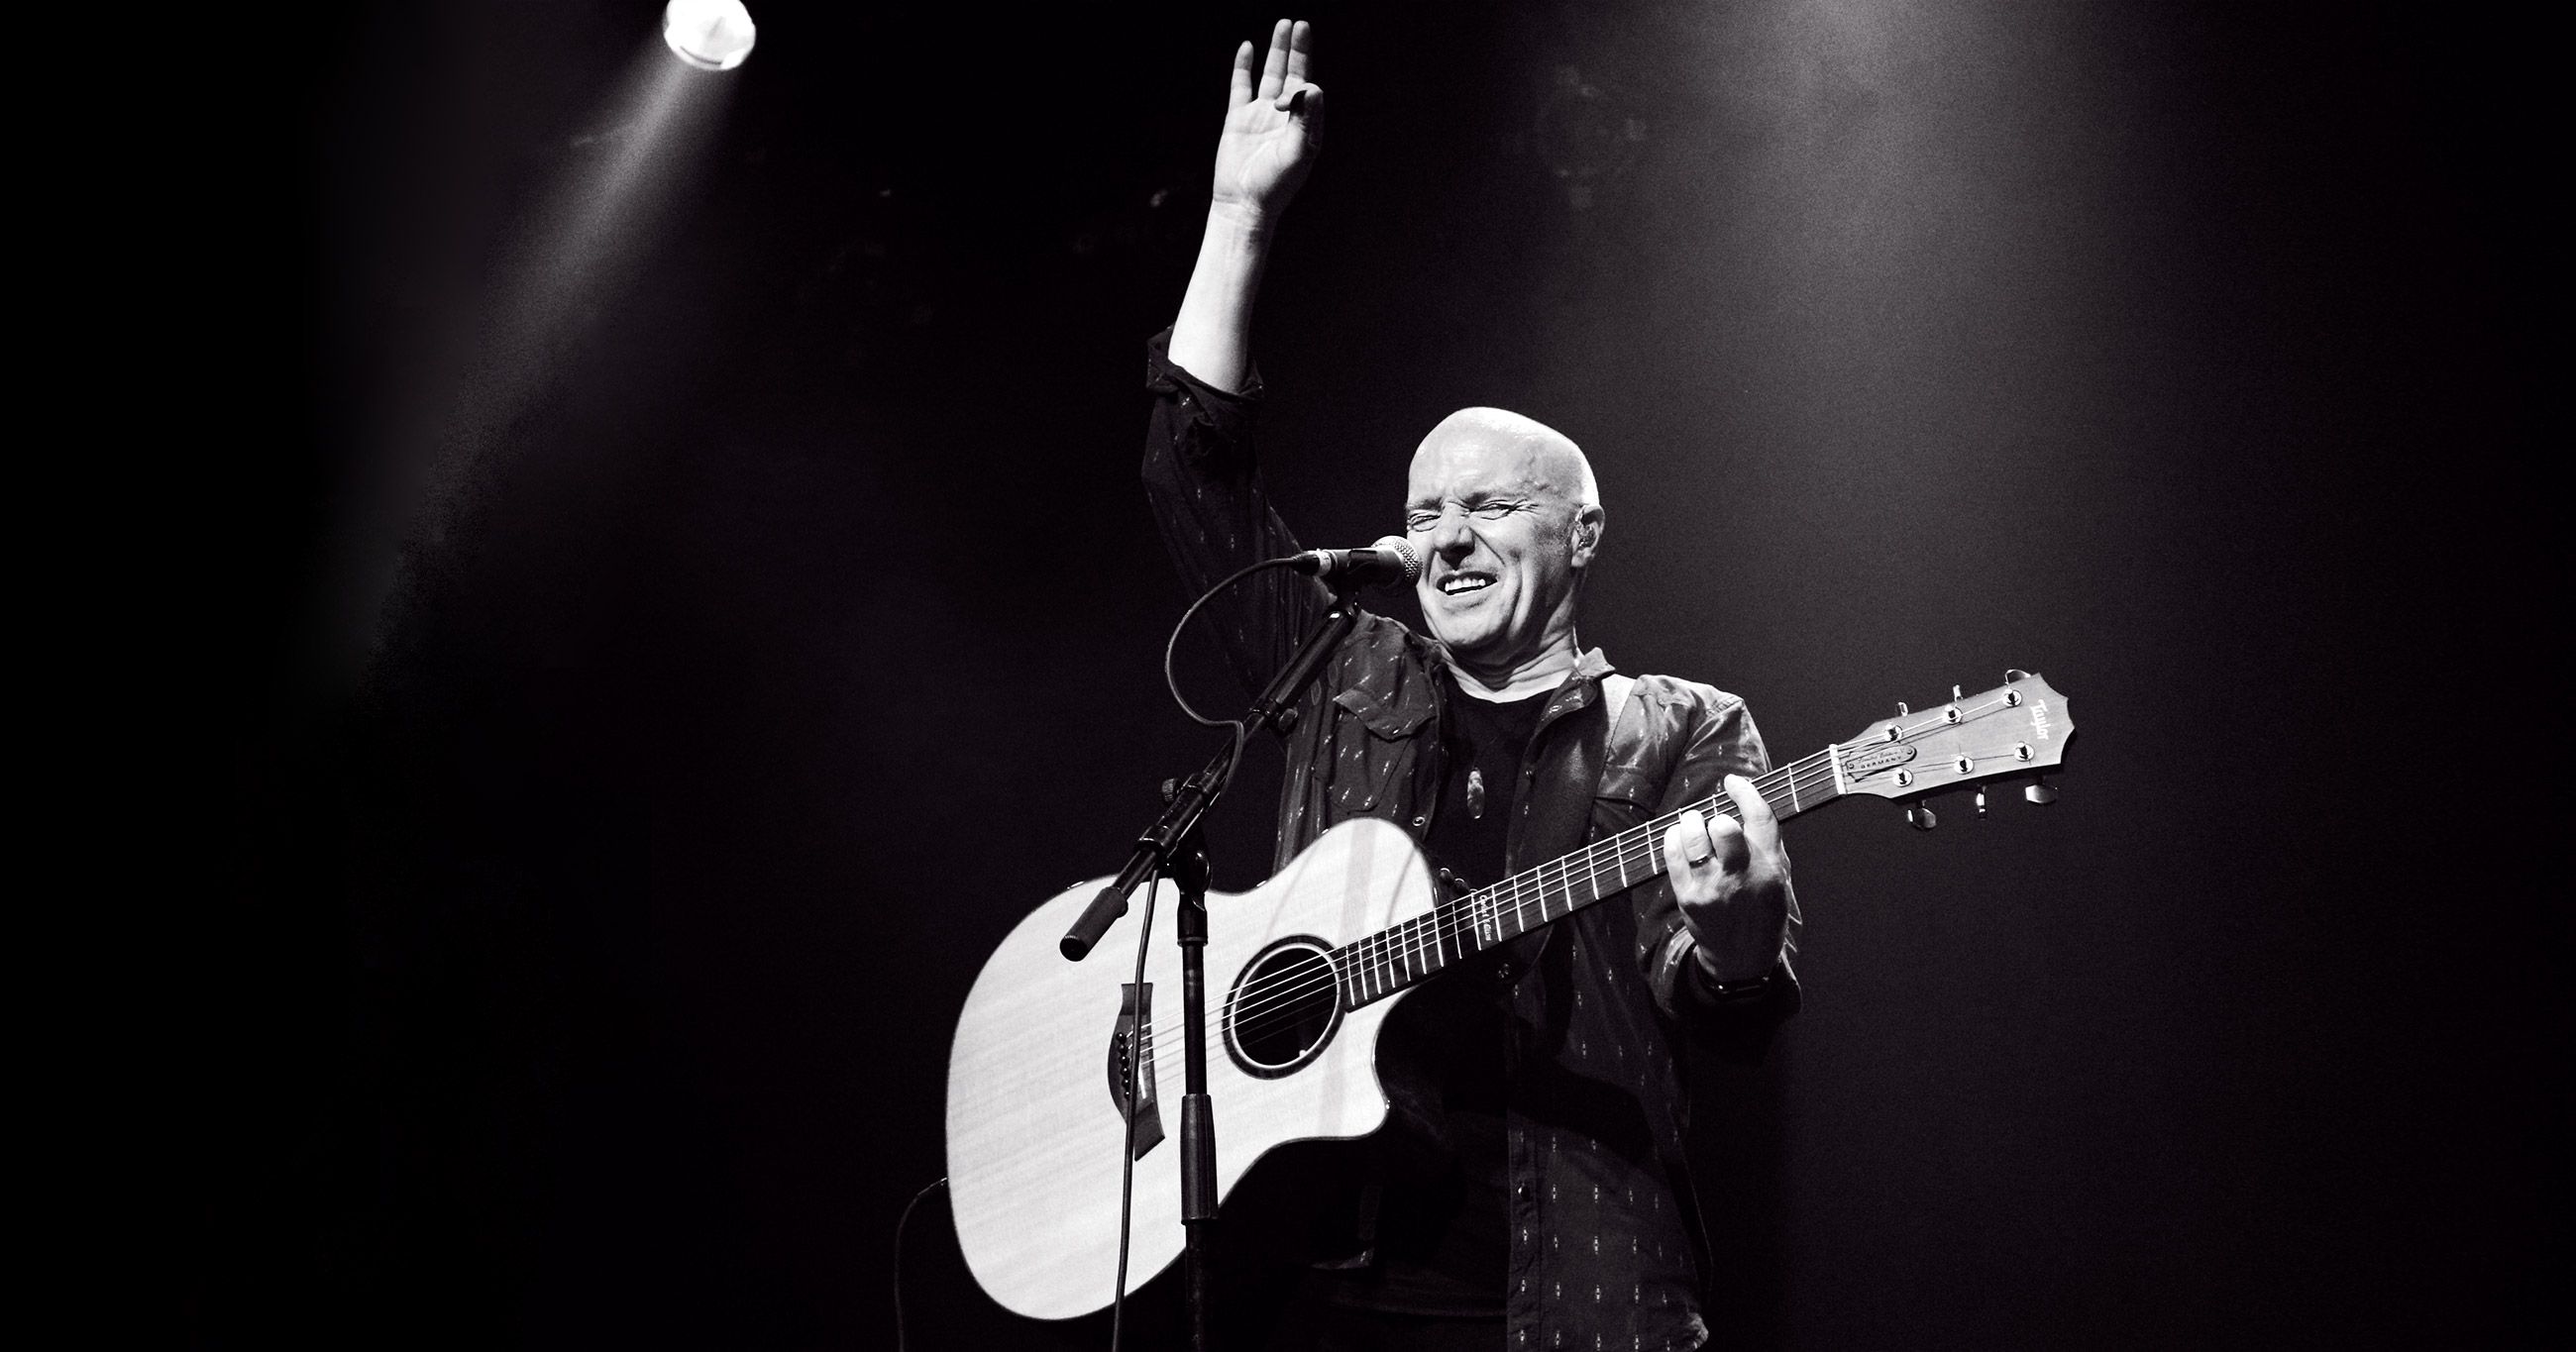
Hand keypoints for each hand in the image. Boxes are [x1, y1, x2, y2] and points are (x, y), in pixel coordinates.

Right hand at [1211, 19, 1323, 222]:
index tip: (1284, 101)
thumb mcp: (1296, 154)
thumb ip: (1306, 121)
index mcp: (1305, 125)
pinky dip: (1244, 67)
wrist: (1243, 204)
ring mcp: (1261, 116)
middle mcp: (1285, 117)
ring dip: (1277, 51)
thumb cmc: (1275, 185)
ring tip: (1283, 25)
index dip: (1299, 85)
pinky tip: (1248, 47)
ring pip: (1270, 75)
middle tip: (1299, 24)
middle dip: (1297, 50)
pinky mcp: (1238, 118)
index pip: (1308, 90)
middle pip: (1294, 74)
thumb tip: (1312, 87)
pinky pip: (1241, 86)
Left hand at [1659, 775, 1792, 984]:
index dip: (1745, 791)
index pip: (1760, 818)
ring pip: (1693, 836)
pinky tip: (1680, 839)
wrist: (1741, 959)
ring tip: (1694, 826)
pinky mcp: (1688, 896)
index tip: (1733, 782)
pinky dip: (1674, 838)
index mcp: (1770, 869)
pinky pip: (1672, 853)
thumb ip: (1766, 842)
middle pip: (1723, 826)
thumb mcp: (1780, 878)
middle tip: (1715, 824)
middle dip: (1717, 818)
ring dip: (1691, 823)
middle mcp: (1740, 877)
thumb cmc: (1762, 912)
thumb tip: (1747, 800)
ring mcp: (1711, 887)